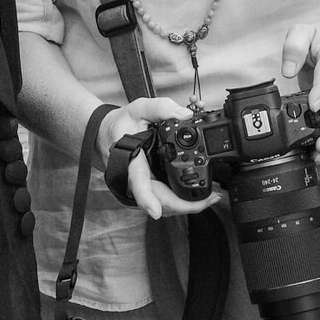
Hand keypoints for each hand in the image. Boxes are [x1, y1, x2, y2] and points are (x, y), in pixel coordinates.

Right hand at [99, 97, 222, 219]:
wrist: (108, 134)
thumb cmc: (121, 124)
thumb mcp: (139, 108)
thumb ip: (161, 108)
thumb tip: (184, 114)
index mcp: (130, 160)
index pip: (137, 182)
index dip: (146, 199)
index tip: (155, 211)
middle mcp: (134, 179)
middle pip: (159, 201)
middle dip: (185, 204)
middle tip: (211, 198)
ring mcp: (141, 187)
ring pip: (163, 203)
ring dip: (186, 204)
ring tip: (211, 197)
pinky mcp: (149, 188)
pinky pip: (165, 199)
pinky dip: (182, 200)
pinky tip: (199, 195)